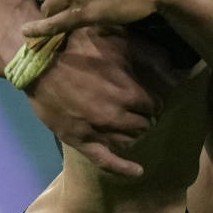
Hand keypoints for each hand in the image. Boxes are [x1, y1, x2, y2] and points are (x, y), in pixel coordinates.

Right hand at [24, 24, 185, 178]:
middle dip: (145, 119)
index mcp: (129, 92)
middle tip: (141, 113)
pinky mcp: (80, 140)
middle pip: (144, 125)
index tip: (150, 100)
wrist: (40, 63)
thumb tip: (172, 65)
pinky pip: (106, 161)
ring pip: (129, 142)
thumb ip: (147, 53)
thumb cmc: (79, 47)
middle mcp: (117, 115)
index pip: (155, 106)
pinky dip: (123, 168)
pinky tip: (138, 172)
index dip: (154, 103)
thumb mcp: (119, 41)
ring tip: (132, 129)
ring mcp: (98, 130)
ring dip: (134, 135)